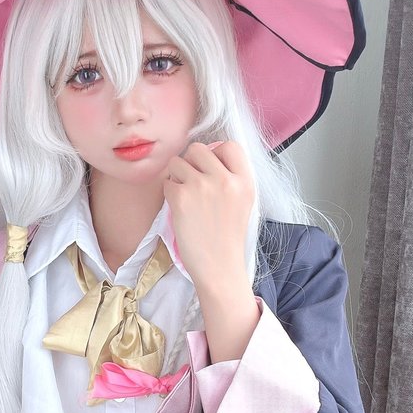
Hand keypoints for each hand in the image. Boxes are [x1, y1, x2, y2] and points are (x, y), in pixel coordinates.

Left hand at [162, 139, 254, 289]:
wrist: (219, 267)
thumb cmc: (228, 237)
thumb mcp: (244, 202)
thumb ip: (232, 177)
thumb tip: (210, 154)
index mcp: (245, 181)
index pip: (229, 145)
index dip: (216, 153)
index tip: (211, 170)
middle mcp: (225, 179)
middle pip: (198, 149)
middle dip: (191, 162)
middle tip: (193, 183)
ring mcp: (202, 186)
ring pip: (178, 161)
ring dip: (177, 176)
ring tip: (185, 196)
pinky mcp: (181, 197)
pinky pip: (167, 181)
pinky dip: (169, 192)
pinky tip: (179, 208)